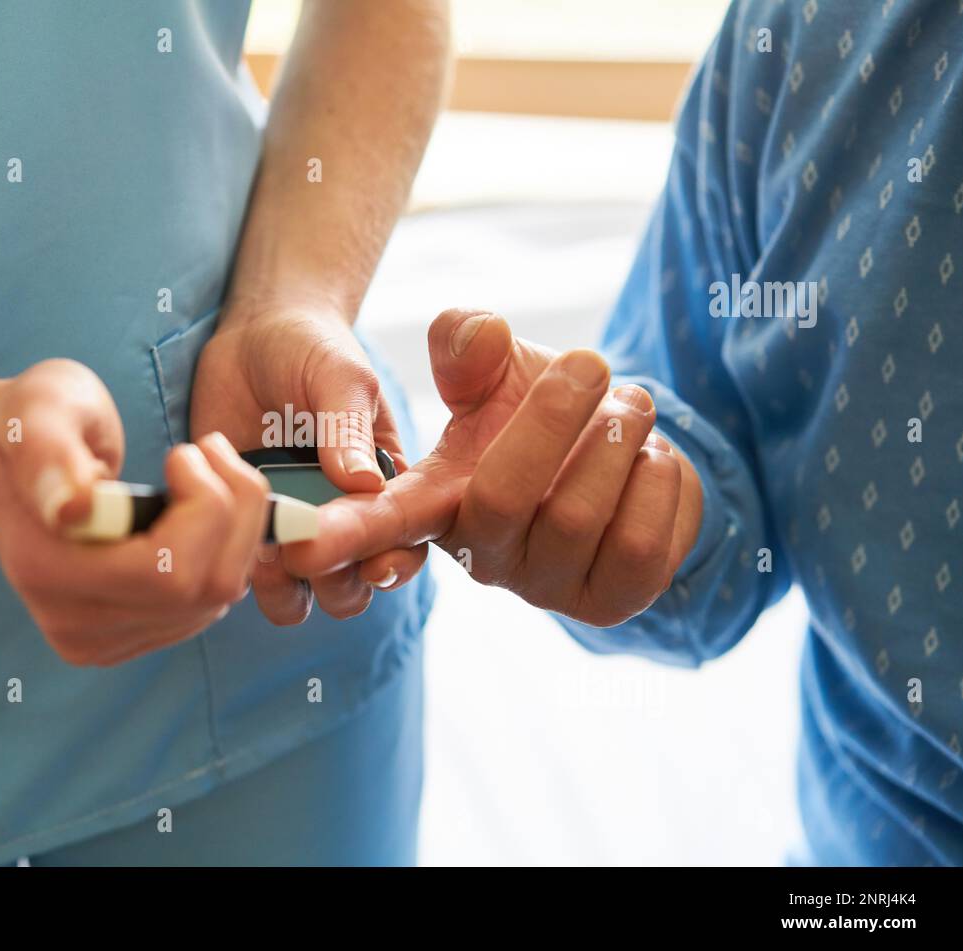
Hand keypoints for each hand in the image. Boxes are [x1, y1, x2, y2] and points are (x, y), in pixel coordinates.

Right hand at [0, 359, 272, 665]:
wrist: (12, 466)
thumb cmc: (28, 427)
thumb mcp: (34, 414)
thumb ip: (49, 454)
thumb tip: (71, 508)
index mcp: (43, 569)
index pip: (161, 570)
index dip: (199, 506)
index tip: (180, 454)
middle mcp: (74, 623)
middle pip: (200, 588)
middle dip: (230, 510)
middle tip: (208, 451)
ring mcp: (107, 638)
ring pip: (217, 597)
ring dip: (238, 525)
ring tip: (206, 470)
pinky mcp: (136, 637)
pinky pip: (213, 601)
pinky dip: (229, 547)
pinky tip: (200, 509)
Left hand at [191, 301, 428, 623]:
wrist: (250, 335)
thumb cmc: (311, 347)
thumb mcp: (340, 375)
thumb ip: (348, 426)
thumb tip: (363, 484)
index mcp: (386, 487)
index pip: (403, 543)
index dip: (392, 563)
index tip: (369, 564)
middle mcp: (345, 518)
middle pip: (355, 587)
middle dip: (337, 583)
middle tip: (305, 554)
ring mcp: (294, 527)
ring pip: (303, 597)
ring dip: (290, 591)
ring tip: (267, 556)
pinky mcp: (245, 526)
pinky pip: (246, 575)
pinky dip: (240, 571)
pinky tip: (228, 535)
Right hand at [285, 309, 703, 627]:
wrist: (629, 447)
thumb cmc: (540, 404)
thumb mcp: (498, 361)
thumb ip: (468, 339)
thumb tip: (477, 337)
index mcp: (437, 500)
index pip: (378, 522)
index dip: (340, 533)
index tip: (301, 543)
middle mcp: (478, 554)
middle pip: (502, 499)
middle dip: (554, 415)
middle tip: (590, 363)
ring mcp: (541, 586)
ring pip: (580, 517)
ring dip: (619, 440)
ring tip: (629, 409)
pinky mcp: (606, 601)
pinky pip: (642, 546)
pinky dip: (661, 481)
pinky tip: (650, 462)